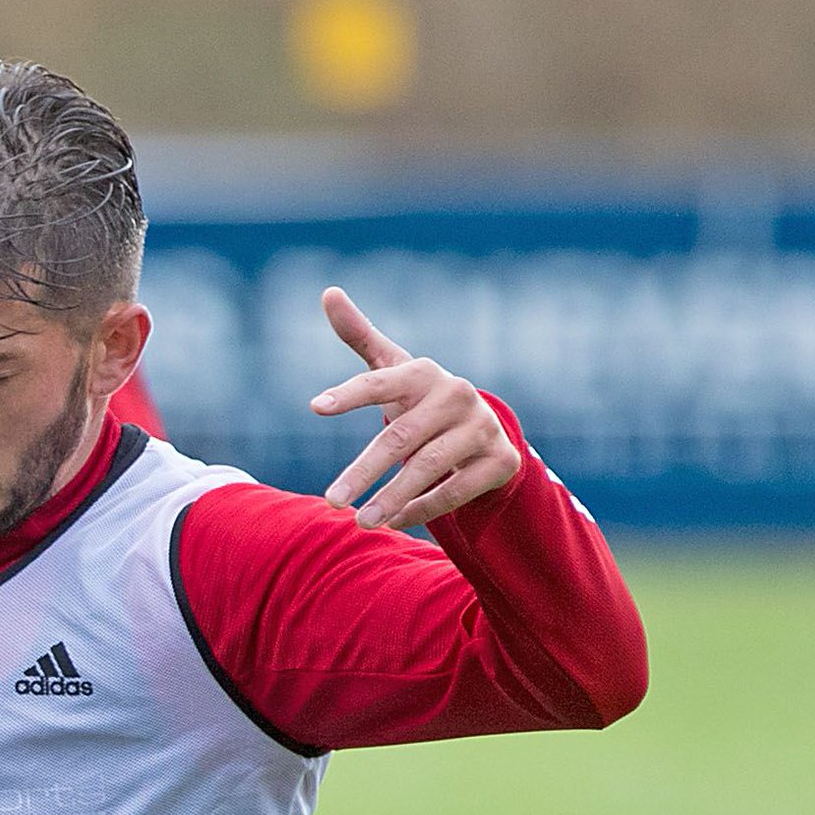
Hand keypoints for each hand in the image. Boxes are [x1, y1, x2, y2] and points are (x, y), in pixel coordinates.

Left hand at [309, 287, 524, 533]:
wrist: (482, 433)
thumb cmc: (421, 400)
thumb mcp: (393, 370)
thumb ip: (360, 336)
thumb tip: (328, 292)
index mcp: (423, 373)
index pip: (380, 380)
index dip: (349, 393)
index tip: (314, 407)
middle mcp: (456, 395)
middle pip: (400, 437)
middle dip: (363, 471)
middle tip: (331, 502)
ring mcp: (481, 428)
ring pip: (429, 467)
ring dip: (392, 498)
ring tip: (361, 522)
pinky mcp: (499, 460)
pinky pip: (455, 490)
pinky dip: (423, 509)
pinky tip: (395, 522)